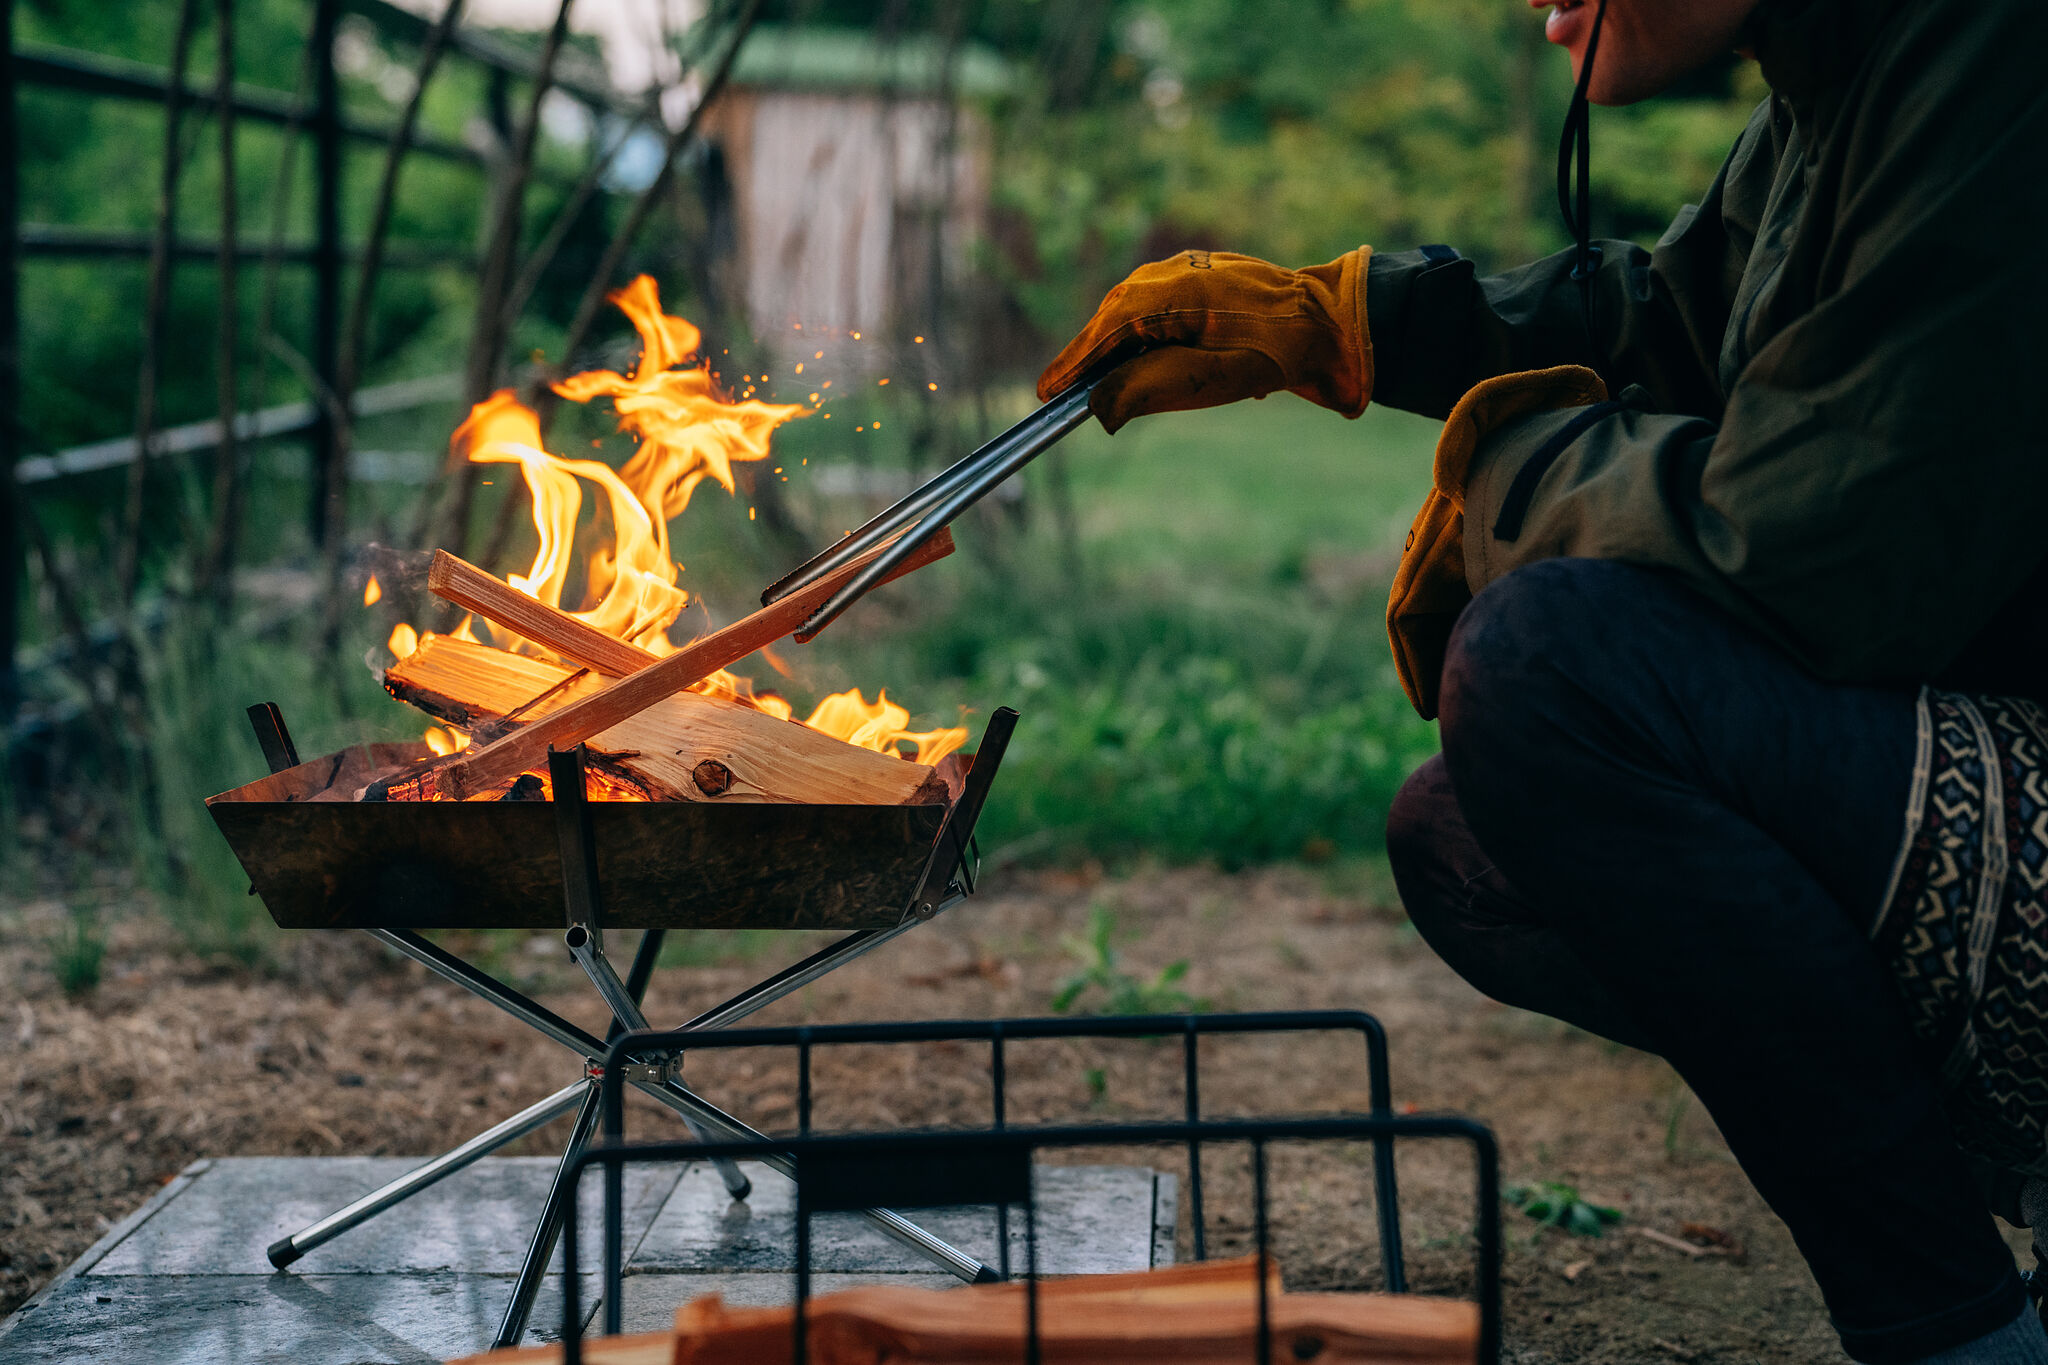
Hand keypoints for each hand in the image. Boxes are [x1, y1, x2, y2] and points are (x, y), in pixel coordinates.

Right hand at [1037, 246, 1373, 432]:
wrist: (1331, 322)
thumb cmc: (1273, 354)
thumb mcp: (1208, 381)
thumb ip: (1147, 391)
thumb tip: (1095, 407)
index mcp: (1168, 293)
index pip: (1104, 334)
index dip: (1072, 365)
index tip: (1044, 392)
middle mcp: (1170, 271)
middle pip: (1112, 319)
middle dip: (1090, 356)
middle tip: (1065, 392)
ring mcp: (1186, 267)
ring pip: (1132, 310)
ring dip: (1117, 346)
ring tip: (1102, 381)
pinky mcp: (1201, 273)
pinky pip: (1155, 303)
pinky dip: (1142, 332)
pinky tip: (1146, 358)